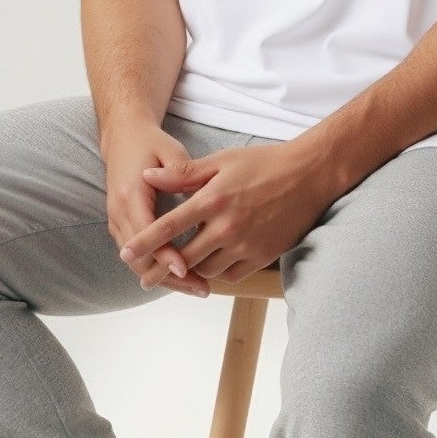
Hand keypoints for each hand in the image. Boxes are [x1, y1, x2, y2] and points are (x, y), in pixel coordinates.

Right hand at [103, 122, 216, 296]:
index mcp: (130, 193)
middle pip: (140, 257)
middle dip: (169, 276)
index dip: (165, 254)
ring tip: (197, 288)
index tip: (187, 269)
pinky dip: (158, 269)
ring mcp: (116, 221)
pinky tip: (183, 277)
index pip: (146, 233)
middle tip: (201, 288)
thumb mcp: (170, 151)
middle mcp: (118, 211)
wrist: (123, 137)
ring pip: (137, 261)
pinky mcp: (120, 226)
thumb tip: (192, 200)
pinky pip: (137, 256)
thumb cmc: (151, 144)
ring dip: (165, 278)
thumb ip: (181, 174)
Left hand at [117, 140, 332, 289]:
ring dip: (191, 270)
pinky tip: (210, 265)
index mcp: (213, 199)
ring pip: (207, 269)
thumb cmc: (264, 163)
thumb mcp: (222, 161)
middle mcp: (228, 226)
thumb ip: (183, 173)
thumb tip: (148, 176)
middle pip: (184, 257)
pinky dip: (217, 272)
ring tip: (178, 269)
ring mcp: (247, 244)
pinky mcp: (263, 256)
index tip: (125, 254)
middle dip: (161, 268)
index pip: (169, 226)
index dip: (144, 242)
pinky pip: (231, 275)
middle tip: (145, 276)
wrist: (310, 175)